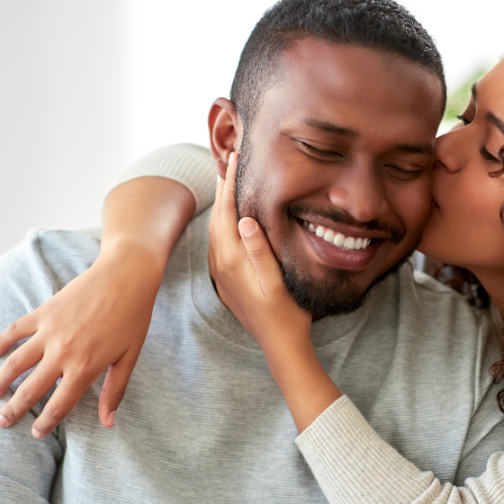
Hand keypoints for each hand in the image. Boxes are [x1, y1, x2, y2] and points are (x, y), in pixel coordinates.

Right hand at [0, 242, 163, 436]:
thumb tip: (109, 422)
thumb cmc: (133, 318)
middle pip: (31, 389)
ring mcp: (50, 331)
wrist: (126, 275)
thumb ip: (115, 391)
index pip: (60, 404)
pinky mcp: (44, 311)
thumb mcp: (129, 357)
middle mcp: (63, 353)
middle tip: (0, 422)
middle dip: (13, 409)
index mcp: (85, 368)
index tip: (35, 434)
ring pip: (16, 362)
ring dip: (0, 381)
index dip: (46, 423)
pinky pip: (16, 330)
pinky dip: (1, 341)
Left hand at [208, 152, 311, 351]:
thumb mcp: (277, 281)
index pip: (227, 212)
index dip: (229, 183)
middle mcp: (221, 265)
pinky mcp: (226, 281)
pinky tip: (231, 220)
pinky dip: (223, 223)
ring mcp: (222, 274)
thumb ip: (259, 251)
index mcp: (233, 260)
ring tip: (229, 183)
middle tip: (230, 160)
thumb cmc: (287, 314)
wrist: (280, 345)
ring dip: (221, 205)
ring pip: (216, 230)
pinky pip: (219, 243)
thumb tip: (244, 219)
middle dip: (222, 188)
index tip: (234, 157)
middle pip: (217, 216)